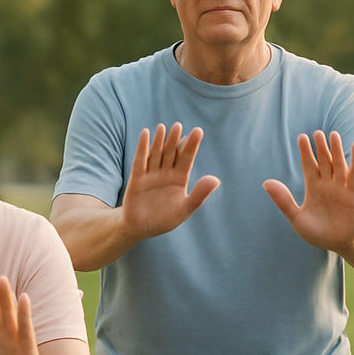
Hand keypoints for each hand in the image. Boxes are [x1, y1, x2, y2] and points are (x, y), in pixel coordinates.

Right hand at [122, 123, 219, 238]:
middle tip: (178, 125)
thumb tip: (216, 180)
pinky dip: (142, 148)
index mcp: (179, 179)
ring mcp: (151, 175)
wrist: (142, 228)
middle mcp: (166, 173)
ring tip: (163, 127)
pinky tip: (145, 134)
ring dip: (159, 141)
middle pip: (171, 153)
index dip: (192, 145)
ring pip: (156, 154)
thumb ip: (199, 194)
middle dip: (175, 140)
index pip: (186, 159)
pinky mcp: (137, 179)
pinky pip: (140, 161)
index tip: (198, 131)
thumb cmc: (165, 219)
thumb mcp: (185, 209)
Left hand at [263, 130, 353, 252]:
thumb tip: (265, 182)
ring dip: (336, 151)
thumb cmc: (316, 232)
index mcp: (313, 188)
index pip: (309, 165)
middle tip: (317, 133)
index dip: (306, 152)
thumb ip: (283, 200)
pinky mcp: (353, 195)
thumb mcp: (296, 217)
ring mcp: (341, 188)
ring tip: (333, 135)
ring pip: (339, 165)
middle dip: (321, 148)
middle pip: (324, 162)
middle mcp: (327, 185)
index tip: (302, 137)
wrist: (336, 244)